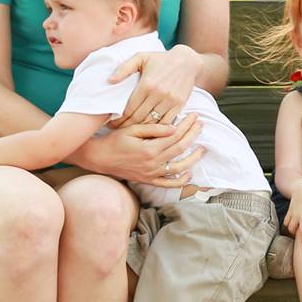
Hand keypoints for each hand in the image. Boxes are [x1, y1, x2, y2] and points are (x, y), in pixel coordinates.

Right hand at [89, 114, 203, 186]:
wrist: (100, 157)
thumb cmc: (115, 140)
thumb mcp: (132, 129)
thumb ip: (154, 129)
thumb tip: (174, 128)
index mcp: (149, 149)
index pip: (175, 136)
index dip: (187, 125)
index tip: (195, 117)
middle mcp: (153, 163)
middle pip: (180, 148)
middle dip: (193, 135)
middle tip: (201, 125)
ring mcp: (151, 174)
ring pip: (179, 167)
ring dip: (193, 158)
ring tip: (202, 149)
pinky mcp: (148, 180)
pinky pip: (168, 184)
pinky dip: (180, 181)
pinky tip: (189, 173)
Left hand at [110, 44, 202, 129]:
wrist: (187, 61)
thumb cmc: (161, 59)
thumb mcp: (140, 57)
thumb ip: (124, 68)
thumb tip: (110, 80)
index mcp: (146, 84)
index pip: (129, 108)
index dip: (119, 119)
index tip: (112, 123)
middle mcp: (158, 94)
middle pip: (139, 117)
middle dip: (126, 126)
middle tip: (118, 129)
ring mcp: (170, 100)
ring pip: (152, 122)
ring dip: (141, 129)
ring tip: (131, 131)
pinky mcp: (180, 104)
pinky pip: (166, 121)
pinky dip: (157, 128)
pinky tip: (149, 129)